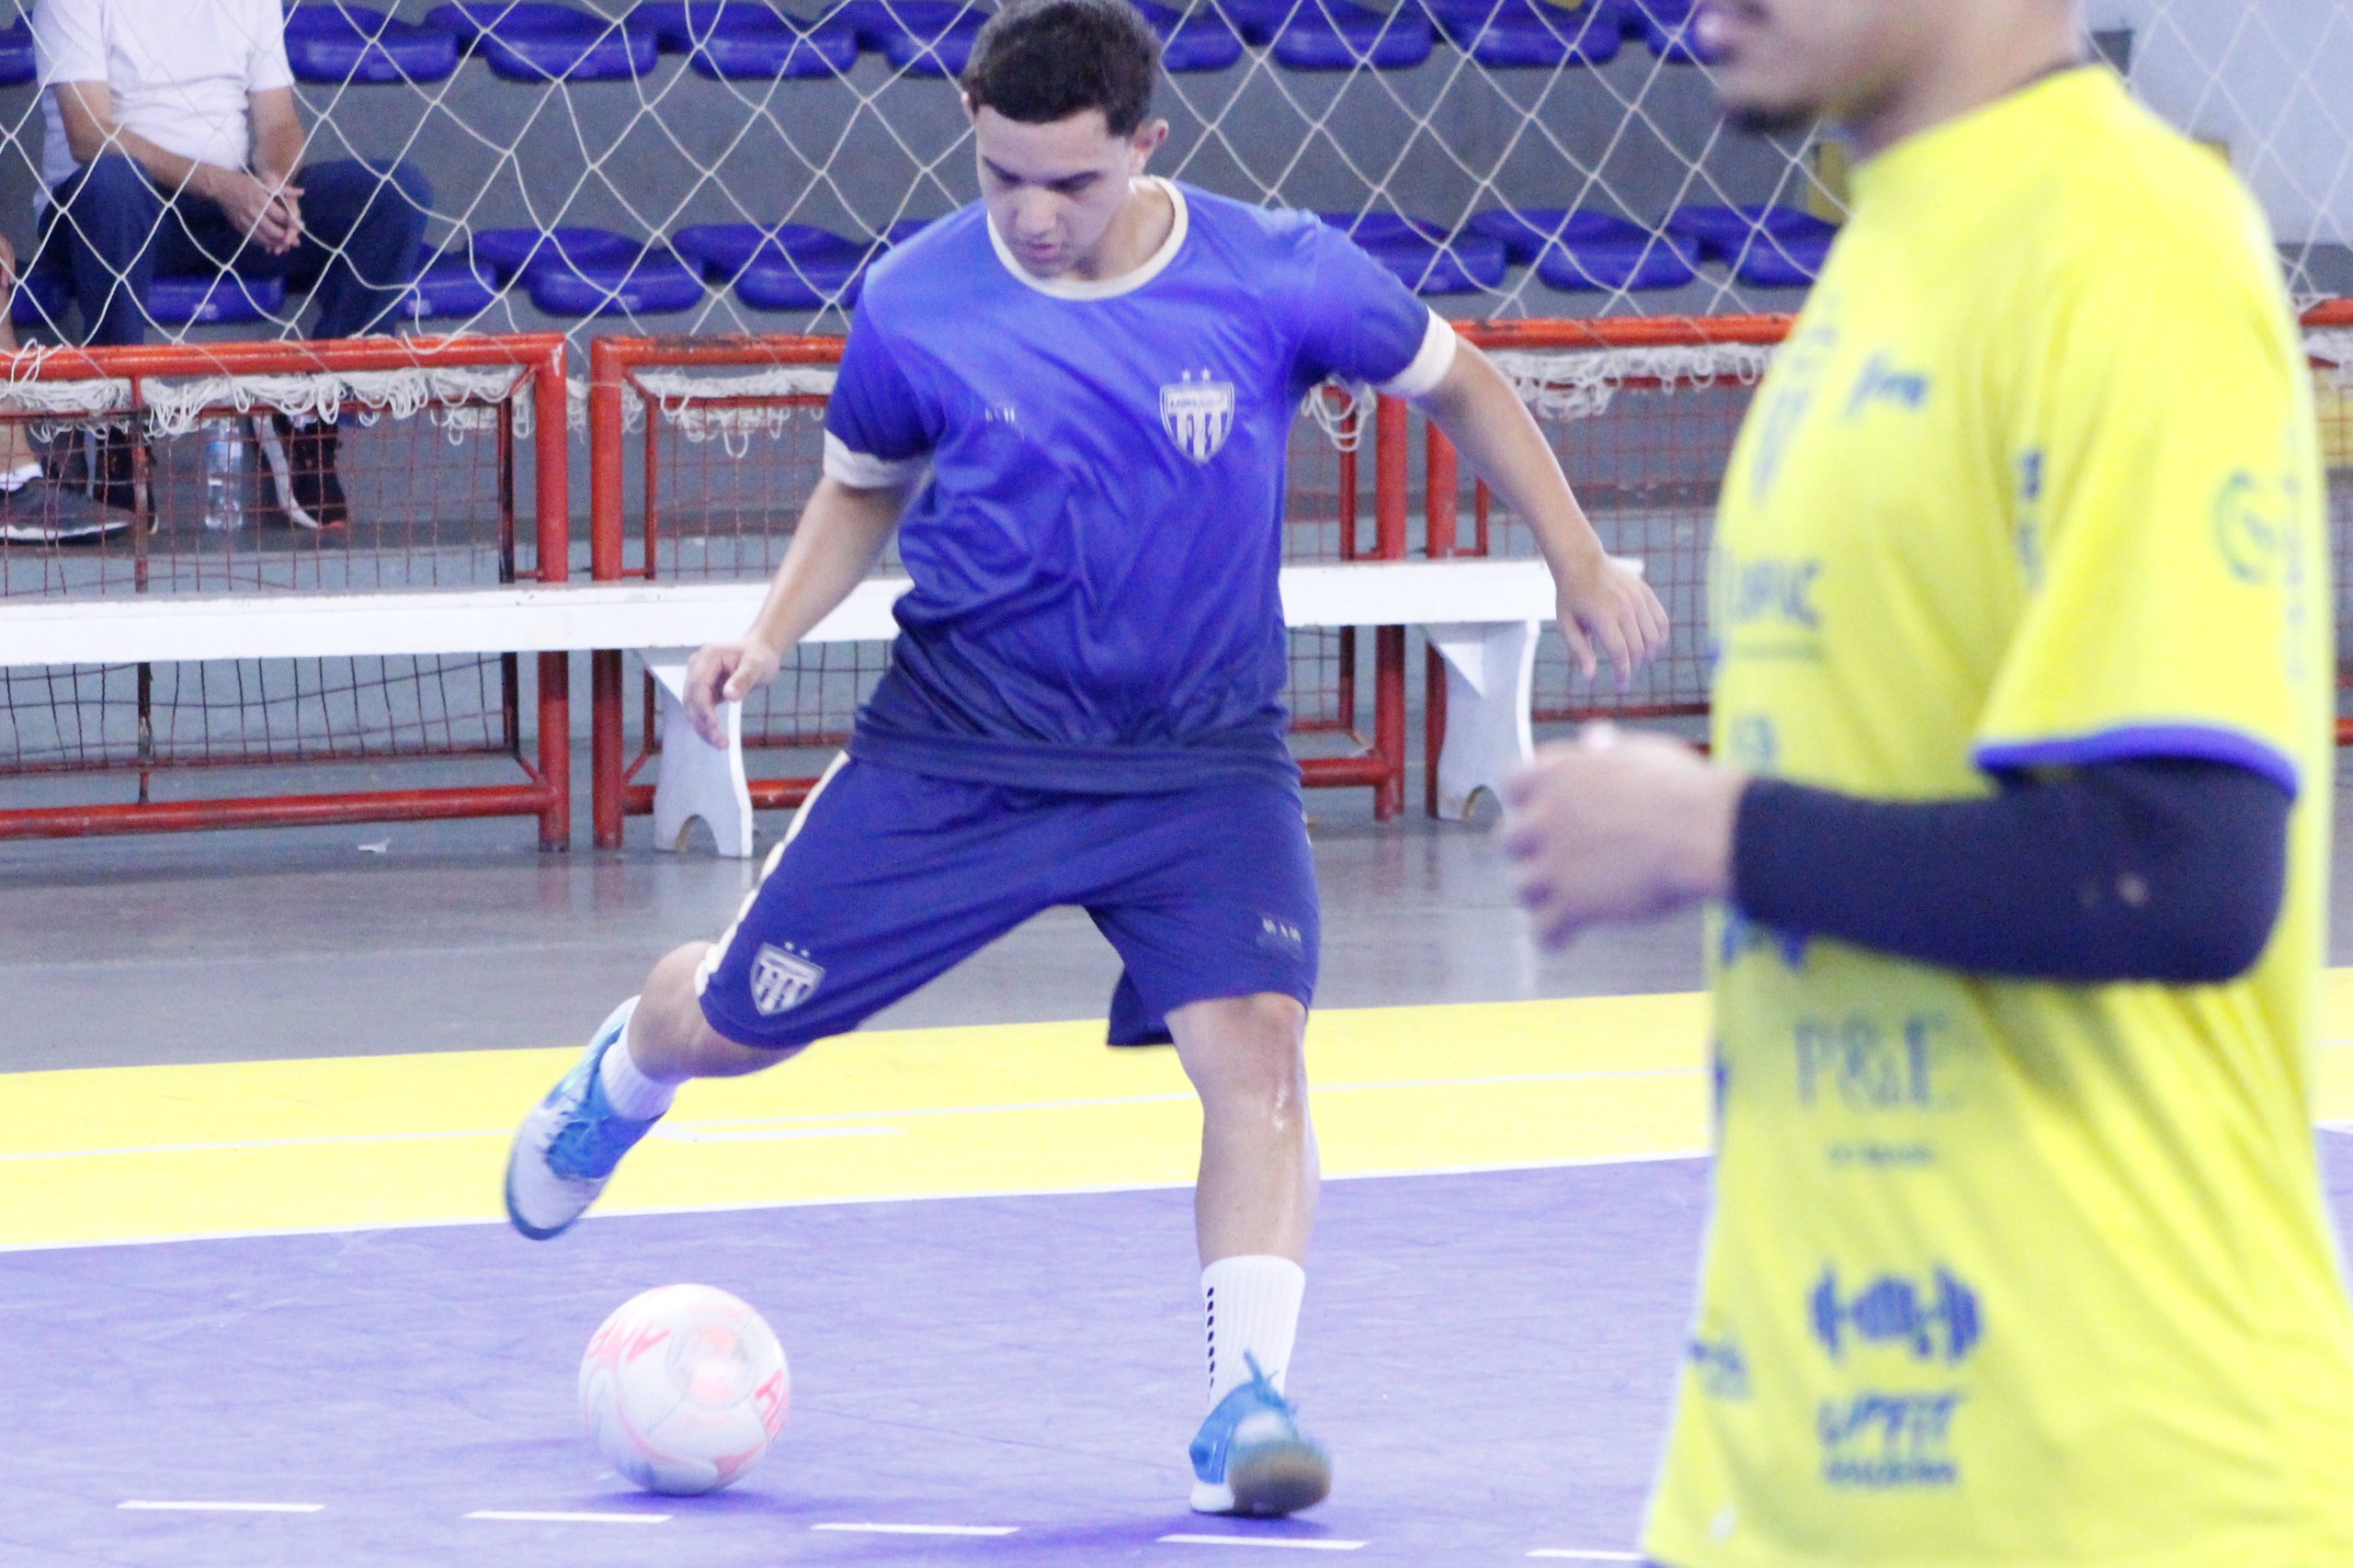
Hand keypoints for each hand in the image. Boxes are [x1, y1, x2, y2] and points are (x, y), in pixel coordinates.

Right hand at [205, 168, 303, 253]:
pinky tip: (271, 244)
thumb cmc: (243, 182)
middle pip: (274, 231)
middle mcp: (254, 212)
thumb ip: (284, 190)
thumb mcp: (264, 183)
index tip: (301, 226)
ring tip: (286, 245)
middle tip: (295, 241)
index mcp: (261, 200)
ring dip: (276, 244)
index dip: (292, 223)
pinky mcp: (239, 226)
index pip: (281, 216)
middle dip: (286, 238)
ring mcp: (245, 221)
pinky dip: (264, 243)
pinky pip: (254, 239)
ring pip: (264, 238)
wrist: (219, 186)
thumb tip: (302, 192)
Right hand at [682, 638, 781, 747]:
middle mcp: (696, 668)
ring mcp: (697, 679)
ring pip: (693, 708)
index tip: (714, 725)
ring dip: (703, 728)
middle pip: (692, 699)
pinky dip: (706, 724)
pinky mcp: (703, 691)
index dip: (704, 707)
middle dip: (703, 723)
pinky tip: (717, 737)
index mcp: (707, 658)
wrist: (760, 651)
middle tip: (721, 743)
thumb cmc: (760, 655)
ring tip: (721, 744)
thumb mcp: (757, 665)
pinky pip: (700, 710)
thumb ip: (743, 679)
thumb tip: (729, 696)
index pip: (699, 685)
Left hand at [1500, 724, 1744, 948]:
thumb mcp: (1641, 753)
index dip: (1526, 800)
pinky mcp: (1573, 905)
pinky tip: (1567, 936)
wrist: (1704, 832)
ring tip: (1565, 900)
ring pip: (1522, 888)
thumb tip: (1593, 736)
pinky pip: (1543, 930)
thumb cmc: (1683, 788)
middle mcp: (1546, 816)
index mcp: (1558, 773)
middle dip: (1529, 852)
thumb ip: (1607, 750)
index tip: (1544, 810)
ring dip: (1541, 895)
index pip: (1511, 782)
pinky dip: (1553, 936)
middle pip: (1509, 840)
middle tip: (1556, 859)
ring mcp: (1555, 863)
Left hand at [1555, 553, 1667, 688]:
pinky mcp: (1645, 593)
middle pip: (1638, 648)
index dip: (1623, 674)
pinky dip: (1660, 637)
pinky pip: (1661, 620)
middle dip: (1633, 666)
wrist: (1582, 562)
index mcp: (1603, 616)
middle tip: (1624, 673)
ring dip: (1648, 654)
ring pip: (1654, 637)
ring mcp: (1638, 599)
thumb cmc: (1571, 597)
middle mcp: (1624, 607)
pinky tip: (1652, 645)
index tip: (1621, 687)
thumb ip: (1578, 651)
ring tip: (1637, 661)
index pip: (1621, 654)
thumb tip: (1590, 677)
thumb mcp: (1567, 625)